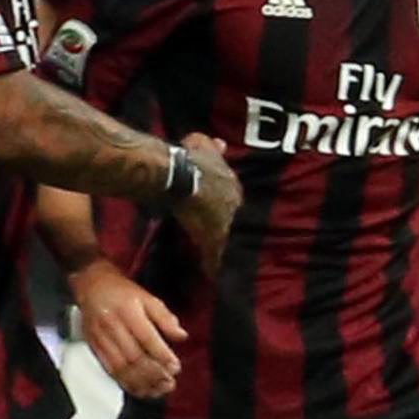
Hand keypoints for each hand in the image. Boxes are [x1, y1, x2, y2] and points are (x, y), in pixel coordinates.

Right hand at [71, 260, 185, 400]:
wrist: (91, 286)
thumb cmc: (122, 293)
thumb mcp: (148, 298)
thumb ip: (165, 318)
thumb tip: (181, 336)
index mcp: (128, 311)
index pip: (146, 338)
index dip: (162, 355)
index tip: (175, 367)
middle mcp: (113, 327)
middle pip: (134, 357)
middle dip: (154, 374)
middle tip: (169, 383)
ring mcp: (101, 340)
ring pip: (122, 368)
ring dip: (142, 382)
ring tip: (158, 389)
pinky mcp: (95, 349)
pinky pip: (111, 371)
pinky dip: (127, 384)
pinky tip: (141, 390)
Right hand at [169, 132, 241, 271]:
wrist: (178, 175)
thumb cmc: (188, 158)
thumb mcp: (202, 145)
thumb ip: (213, 146)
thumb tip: (220, 143)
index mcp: (233, 187)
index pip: (237, 205)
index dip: (233, 214)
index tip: (230, 222)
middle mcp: (235, 207)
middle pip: (239, 227)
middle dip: (236, 237)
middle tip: (235, 250)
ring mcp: (225, 223)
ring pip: (231, 244)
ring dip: (228, 254)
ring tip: (229, 270)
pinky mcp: (211, 237)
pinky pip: (216, 256)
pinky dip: (214, 265)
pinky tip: (214, 275)